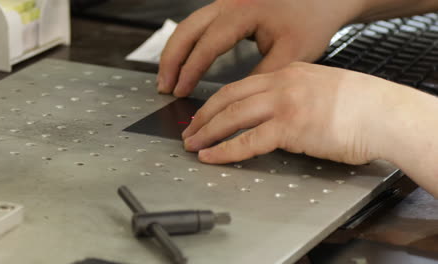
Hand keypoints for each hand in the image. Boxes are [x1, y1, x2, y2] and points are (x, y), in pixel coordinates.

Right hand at [157, 0, 364, 96]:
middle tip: (163, 86)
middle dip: (171, 60)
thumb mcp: (290, 53)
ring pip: (188, 25)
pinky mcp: (229, 6)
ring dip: (176, 51)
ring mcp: (227, 1)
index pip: (207, 44)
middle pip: (186, 29)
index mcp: (243, 12)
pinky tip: (185, 61)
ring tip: (168, 77)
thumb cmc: (313, 19)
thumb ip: (260, 76)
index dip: (190, 70)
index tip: (180, 91)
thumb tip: (234, 98)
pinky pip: (199, 25)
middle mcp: (230, 3)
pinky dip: (188, 44)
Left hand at [181, 62, 393, 164]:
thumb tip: (276, 114)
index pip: (241, 85)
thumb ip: (295, 96)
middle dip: (204, 116)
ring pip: (232, 116)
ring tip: (193, 144)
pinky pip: (247, 140)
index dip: (217, 101)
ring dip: (208, 131)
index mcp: (289, 72)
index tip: (206, 114)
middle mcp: (282, 84)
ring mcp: (285, 104)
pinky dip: (225, 150)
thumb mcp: (322, 89)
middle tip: (190, 129)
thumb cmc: (361, 106)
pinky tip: (212, 156)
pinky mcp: (290, 127)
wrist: (385, 114)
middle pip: (229, 97)